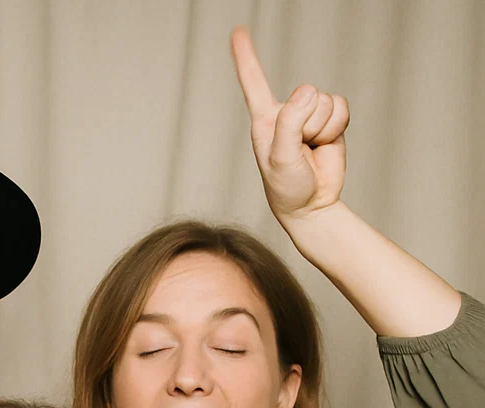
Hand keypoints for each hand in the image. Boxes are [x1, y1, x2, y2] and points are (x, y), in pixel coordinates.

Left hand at [231, 26, 349, 222]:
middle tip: (301, 150)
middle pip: (307, 95)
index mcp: (263, 120)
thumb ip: (290, 124)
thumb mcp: (281, 159)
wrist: (312, 205)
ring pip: (326, 101)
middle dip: (309, 124)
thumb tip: (307, 90)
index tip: (237, 31)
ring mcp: (308, 114)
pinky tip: (325, 145)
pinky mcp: (330, 119)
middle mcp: (285, 112)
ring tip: (311, 149)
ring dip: (323, 129)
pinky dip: (337, 128)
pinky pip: (342, 108)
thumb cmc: (287, 187)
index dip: (246, 57)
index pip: (253, 82)